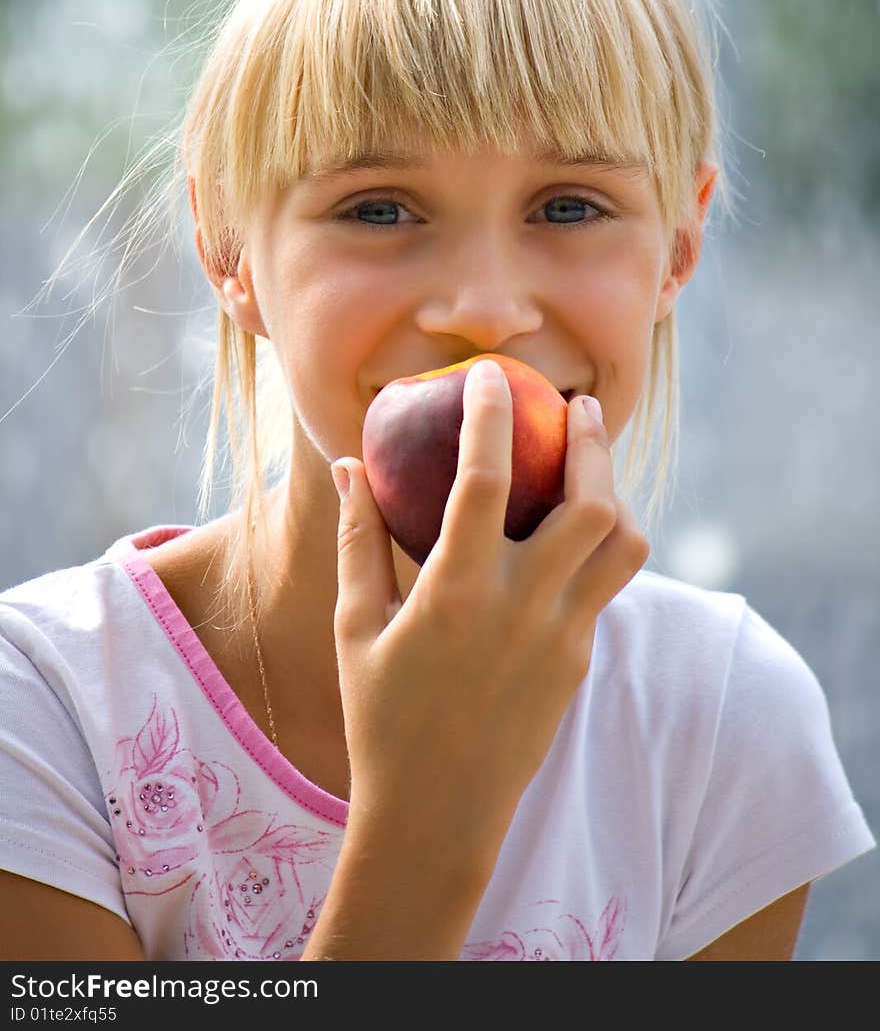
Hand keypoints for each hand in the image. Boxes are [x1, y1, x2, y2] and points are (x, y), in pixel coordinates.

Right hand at [331, 359, 648, 871]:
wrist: (438, 815)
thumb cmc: (381, 717)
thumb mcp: (354, 626)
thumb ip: (358, 539)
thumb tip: (348, 464)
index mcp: (455, 594)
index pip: (485, 480)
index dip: (492, 417)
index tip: (492, 374)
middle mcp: (522, 609)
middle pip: (590, 504)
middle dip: (590, 442)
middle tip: (575, 405)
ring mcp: (562, 638)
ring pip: (622, 544)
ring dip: (613, 492)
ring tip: (588, 462)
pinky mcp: (580, 661)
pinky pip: (608, 584)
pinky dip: (603, 541)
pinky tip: (575, 527)